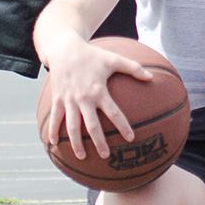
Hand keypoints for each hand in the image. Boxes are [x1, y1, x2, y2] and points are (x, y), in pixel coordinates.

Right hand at [42, 36, 152, 159]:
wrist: (64, 48)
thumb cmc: (91, 54)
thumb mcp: (112, 59)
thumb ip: (132, 68)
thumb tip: (151, 77)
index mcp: (98, 90)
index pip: (113, 112)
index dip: (123, 125)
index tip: (130, 137)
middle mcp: (83, 98)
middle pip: (92, 125)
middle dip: (99, 141)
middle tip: (106, 155)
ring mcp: (68, 100)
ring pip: (72, 126)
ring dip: (76, 142)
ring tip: (81, 156)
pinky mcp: (57, 98)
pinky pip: (55, 117)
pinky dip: (53, 130)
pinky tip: (53, 142)